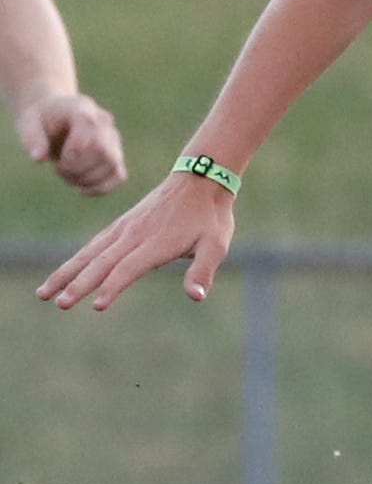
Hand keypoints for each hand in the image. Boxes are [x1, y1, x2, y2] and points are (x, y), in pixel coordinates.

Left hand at [15, 92, 125, 195]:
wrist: (58, 117)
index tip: (58, 162)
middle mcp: (105, 124)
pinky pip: (118, 176)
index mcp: (83, 109)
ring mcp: (114, 141)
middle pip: (103, 151)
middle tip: (58, 170)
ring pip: (112, 166)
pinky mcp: (116, 157)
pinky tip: (81, 188)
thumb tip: (38, 158)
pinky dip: (101, 188)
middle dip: (78, 168)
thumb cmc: (43, 120)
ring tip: (68, 177)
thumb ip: (32, 138)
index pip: (90, 126)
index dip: (76, 149)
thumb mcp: (28, 123)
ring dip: (86, 179)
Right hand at [38, 169, 236, 309]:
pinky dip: (76, 260)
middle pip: (102, 263)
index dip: (113, 286)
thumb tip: (196, 297)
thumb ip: (203, 271)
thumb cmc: (211, 216)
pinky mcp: (121, 225)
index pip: (129, 268)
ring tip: (44, 292)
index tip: (97, 305)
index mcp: (157, 242)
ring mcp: (125, 228)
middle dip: (79, 284)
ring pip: (90, 253)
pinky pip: (94, 244)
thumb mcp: (216, 245)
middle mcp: (135, 234)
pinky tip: (63, 273)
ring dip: (66, 273)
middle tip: (59, 303)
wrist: (200, 178)